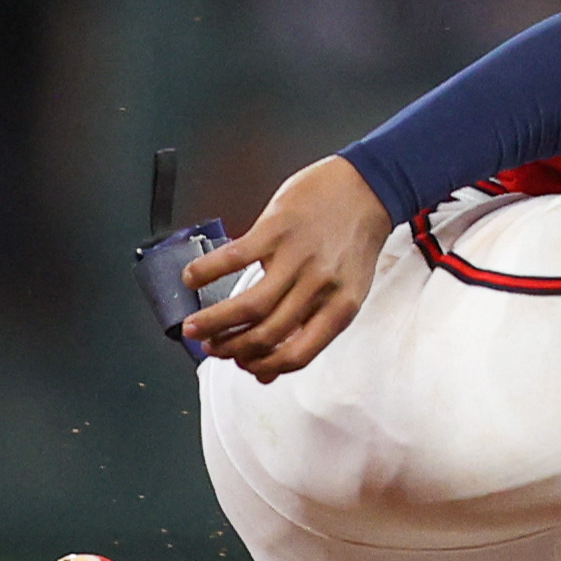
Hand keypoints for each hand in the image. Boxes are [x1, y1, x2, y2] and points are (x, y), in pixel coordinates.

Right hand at [181, 154, 394, 381]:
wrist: (369, 188)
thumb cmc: (352, 241)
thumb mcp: (344, 291)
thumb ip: (309, 329)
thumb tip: (267, 373)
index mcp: (341, 308)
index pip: (298, 356)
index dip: (261, 366)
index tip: (240, 365)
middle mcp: (320, 287)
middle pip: (266, 334)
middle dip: (229, 348)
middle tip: (209, 347)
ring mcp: (298, 258)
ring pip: (248, 306)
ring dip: (213, 322)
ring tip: (193, 327)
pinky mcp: (278, 229)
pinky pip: (234, 258)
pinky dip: (206, 272)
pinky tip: (191, 279)